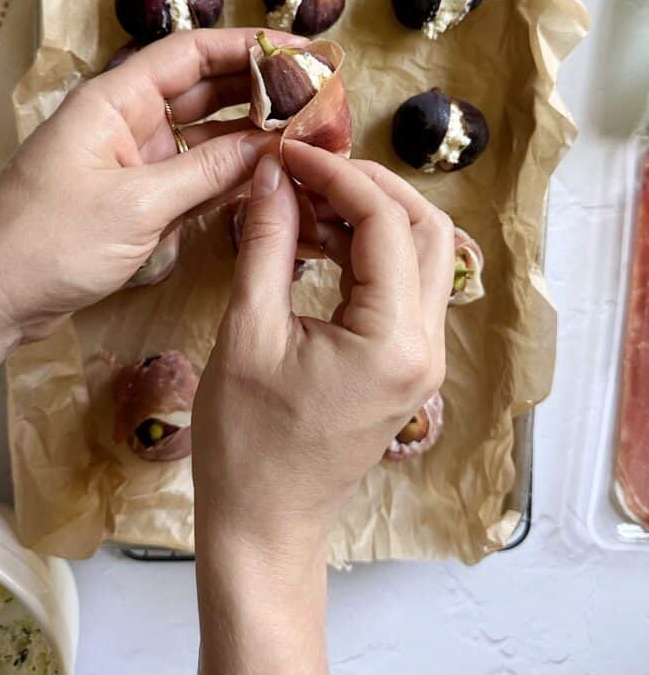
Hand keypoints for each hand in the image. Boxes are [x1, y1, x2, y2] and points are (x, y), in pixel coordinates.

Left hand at [0, 28, 299, 343]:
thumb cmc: (50, 239)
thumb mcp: (137, 204)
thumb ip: (208, 172)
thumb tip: (270, 145)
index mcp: (117, 100)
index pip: (191, 54)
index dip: (246, 46)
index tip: (299, 50)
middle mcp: (129, 122)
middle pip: (204, 91)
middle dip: (258, 91)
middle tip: (317, 95)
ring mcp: (135, 161)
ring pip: (204, 136)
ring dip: (249, 136)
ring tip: (306, 134)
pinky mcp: (138, 199)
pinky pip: (194, 176)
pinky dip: (228, 175)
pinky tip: (268, 174)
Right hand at [192, 142, 452, 674]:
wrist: (265, 522)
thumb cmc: (246, 441)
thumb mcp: (248, 332)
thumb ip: (268, 244)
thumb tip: (273, 175)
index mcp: (394, 340)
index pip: (385, 223)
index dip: (337, 175)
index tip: (290, 152)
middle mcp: (427, 345)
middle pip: (426, 229)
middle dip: (370, 185)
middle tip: (309, 167)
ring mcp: (424, 357)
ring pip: (424, 254)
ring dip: (372, 215)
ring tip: (306, 200)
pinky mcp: (407, 363)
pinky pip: (405, 285)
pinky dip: (369, 251)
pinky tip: (318, 241)